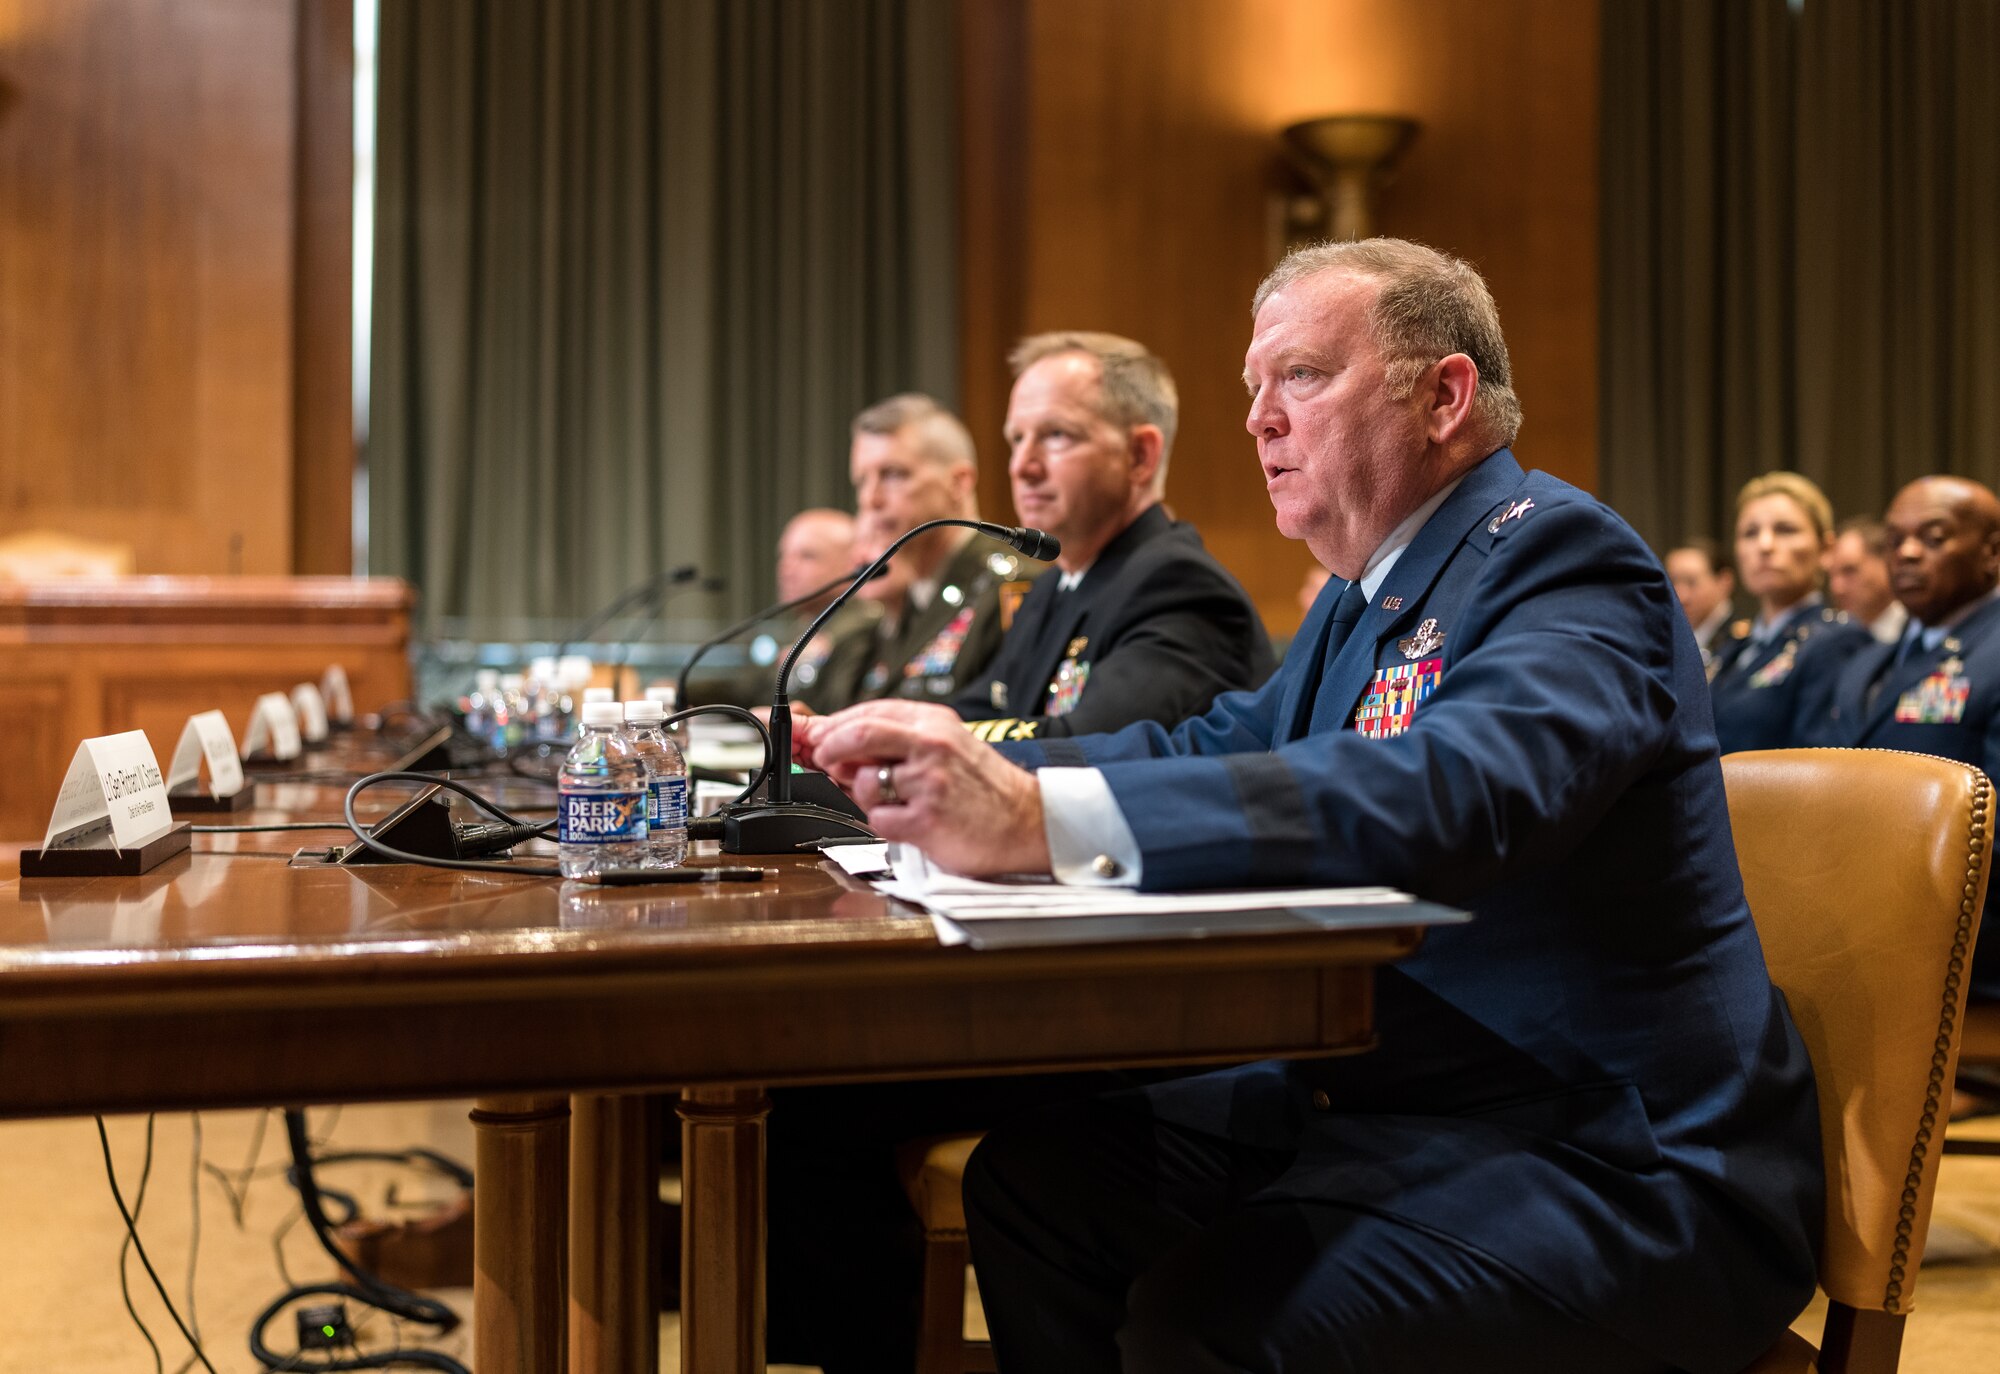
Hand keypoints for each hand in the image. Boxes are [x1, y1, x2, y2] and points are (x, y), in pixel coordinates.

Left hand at [808, 701, 1050, 876]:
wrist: (1028, 822)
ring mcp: (930, 781)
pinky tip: (910, 822)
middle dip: (829, 749)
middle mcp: (931, 744)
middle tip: (825, 762)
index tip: (808, 736)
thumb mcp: (943, 747)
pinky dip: (886, 824)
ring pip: (865, 782)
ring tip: (895, 802)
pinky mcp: (927, 818)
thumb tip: (828, 738)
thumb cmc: (982, 789)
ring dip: (867, 796)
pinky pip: (879, 819)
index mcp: (932, 722)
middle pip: (857, 734)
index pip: (867, 712)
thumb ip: (891, 742)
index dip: (829, 725)